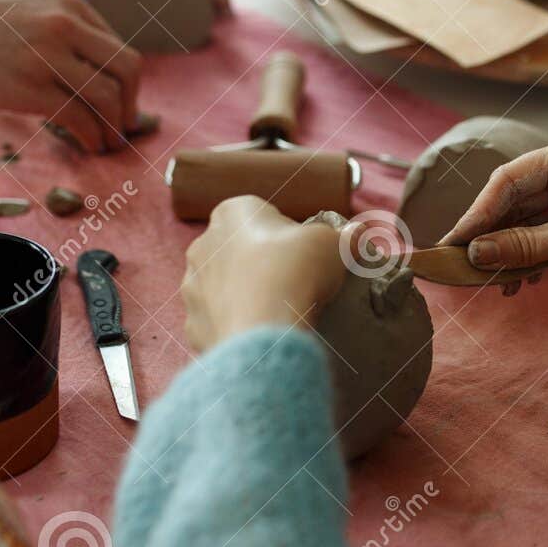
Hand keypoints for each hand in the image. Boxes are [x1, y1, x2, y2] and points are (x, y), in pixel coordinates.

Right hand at [0, 0, 141, 153]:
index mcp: (71, 5)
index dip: (127, 84)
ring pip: (108, 97)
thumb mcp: (28, 5)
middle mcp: (67, 26)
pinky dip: (91, 137)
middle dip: (132, 105)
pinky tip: (87, 146)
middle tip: (125, 127)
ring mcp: (48, 56)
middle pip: (128, 70)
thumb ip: (63, 23)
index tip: (122, 105)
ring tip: (108, 144)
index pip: (120, 49)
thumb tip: (95, 55)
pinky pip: (79, 117)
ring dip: (115, 128)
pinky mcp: (28, 87)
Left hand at [182, 197, 347, 351]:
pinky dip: (234, 326)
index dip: (285, 233)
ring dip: (243, 294)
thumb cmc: (297, 272)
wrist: (265, 332)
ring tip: (275, 311)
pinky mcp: (191, 324)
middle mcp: (203, 244)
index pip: (260, 215)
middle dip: (259, 263)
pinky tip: (257, 334)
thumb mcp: (336, 244)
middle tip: (291, 282)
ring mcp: (191, 287)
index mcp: (232, 212)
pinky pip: (216, 321)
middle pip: (237, 250)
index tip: (302, 254)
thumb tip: (357, 236)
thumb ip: (345, 237)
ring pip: (222, 286)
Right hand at [442, 131, 547, 306]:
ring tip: (486, 282)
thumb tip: (474, 252)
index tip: (452, 244)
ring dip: (506, 253)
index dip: (477, 214)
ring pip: (525, 224)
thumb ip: (526, 245)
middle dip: (488, 236)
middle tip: (458, 266)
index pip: (508, 180)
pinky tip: (516, 283)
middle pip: (512, 202)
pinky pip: (542, 239)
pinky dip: (527, 260)